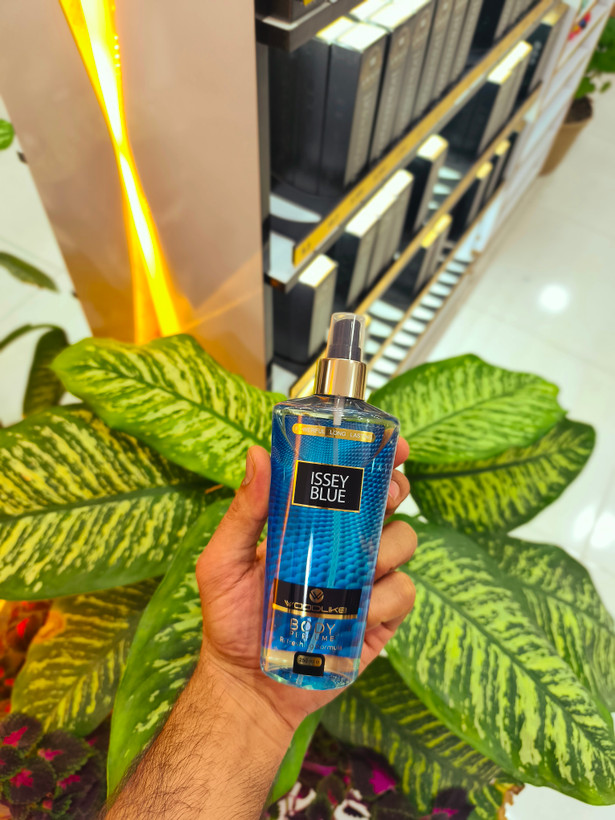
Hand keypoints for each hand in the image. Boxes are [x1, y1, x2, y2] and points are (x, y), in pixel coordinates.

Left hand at [195, 441, 415, 739]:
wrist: (249, 685)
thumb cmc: (230, 620)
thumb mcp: (224, 561)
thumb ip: (243, 512)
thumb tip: (258, 454)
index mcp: (313, 524)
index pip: (352, 481)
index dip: (379, 459)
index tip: (395, 446)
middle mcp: (345, 546)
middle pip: (389, 503)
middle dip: (394, 491)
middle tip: (384, 495)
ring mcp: (366, 581)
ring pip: (403, 543)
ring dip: (387, 550)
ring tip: (353, 574)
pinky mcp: (379, 618)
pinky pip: (403, 592)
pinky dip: (386, 599)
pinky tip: (358, 613)